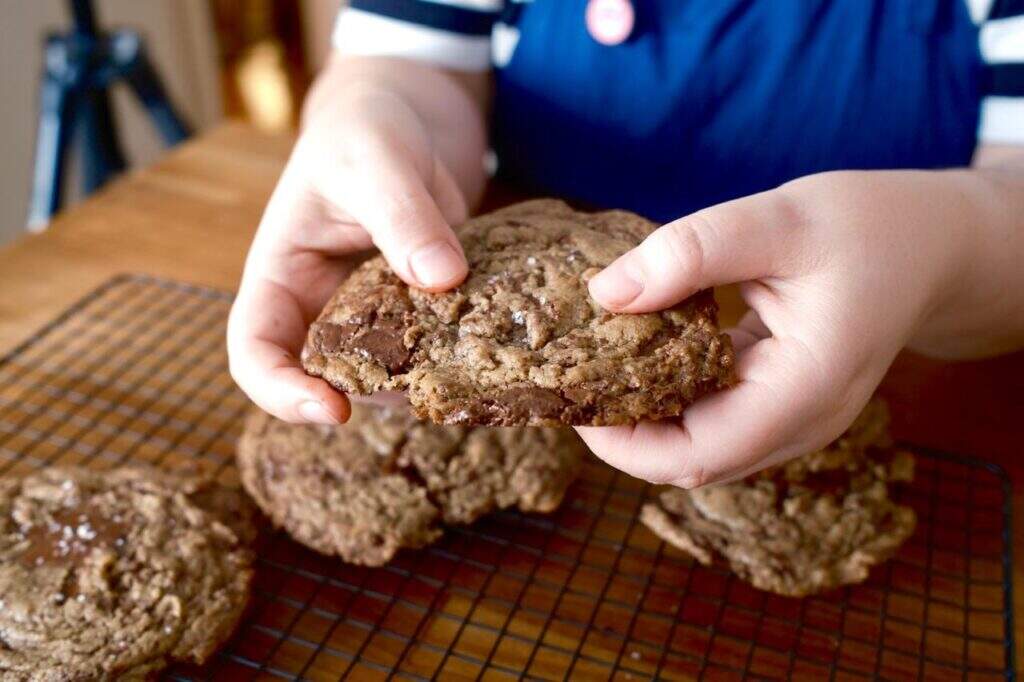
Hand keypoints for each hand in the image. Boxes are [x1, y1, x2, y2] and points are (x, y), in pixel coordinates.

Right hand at [228, 60, 485, 423]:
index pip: (256, 350)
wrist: (410, 109)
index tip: (334, 410)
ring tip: (467, 366)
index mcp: (283, 272)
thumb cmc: (367, 124)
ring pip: (389, 370)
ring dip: (423, 378)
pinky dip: (460, 351)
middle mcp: (325, 302)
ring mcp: (378, 310)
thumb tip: (442, 278)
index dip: (281, 391)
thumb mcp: (377, 159)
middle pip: (326, 375)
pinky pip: (437, 344)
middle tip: (423, 392)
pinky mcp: (426, 305)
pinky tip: (492, 343)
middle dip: (368, 395)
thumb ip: (403, 216)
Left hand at [579, 170, 978, 487]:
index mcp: (806, 389)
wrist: (930, 244)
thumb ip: (693, 252)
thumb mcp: (779, 219)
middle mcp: (800, 423)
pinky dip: (668, 396)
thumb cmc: (868, 225)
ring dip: (642, 417)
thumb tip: (605, 293)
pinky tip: (637, 353)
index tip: (573, 397)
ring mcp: (792, 420)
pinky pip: (713, 418)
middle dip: (621, 432)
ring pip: (698, 445)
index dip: (624, 443)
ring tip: (592, 365)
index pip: (698, 455)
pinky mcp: (780, 402)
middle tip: (568, 377)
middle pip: (690, 461)